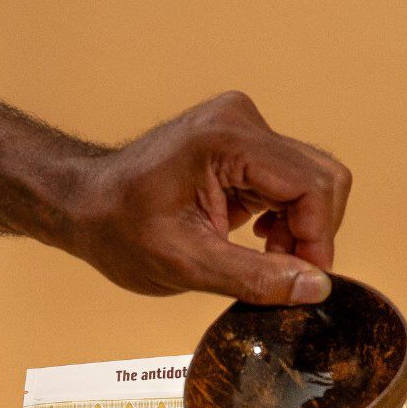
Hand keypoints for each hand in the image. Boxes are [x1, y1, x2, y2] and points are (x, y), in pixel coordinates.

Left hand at [63, 91, 352, 303]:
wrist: (85, 206)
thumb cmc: (119, 230)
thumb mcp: (186, 265)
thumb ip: (254, 277)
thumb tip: (315, 287)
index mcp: (227, 140)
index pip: (312, 185)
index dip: (318, 239)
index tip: (305, 281)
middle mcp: (242, 121)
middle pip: (321, 177)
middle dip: (312, 233)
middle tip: (282, 272)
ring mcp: (243, 128)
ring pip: (311, 180)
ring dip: (299, 227)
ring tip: (264, 257)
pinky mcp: (242, 143)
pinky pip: (290, 180)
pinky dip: (286, 216)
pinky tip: (256, 237)